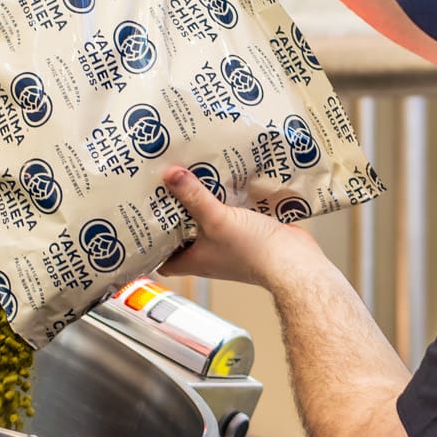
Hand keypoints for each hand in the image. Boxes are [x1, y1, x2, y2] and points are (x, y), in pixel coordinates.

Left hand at [159, 167, 318, 287]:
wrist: (293, 260)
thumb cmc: (252, 252)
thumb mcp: (216, 219)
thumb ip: (194, 196)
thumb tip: (170, 175)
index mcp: (194, 261)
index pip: (163, 259)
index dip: (152, 245)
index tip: (143, 222)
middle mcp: (209, 254)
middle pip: (184, 234)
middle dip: (176, 214)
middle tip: (163, 188)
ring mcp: (229, 244)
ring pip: (208, 222)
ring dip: (201, 204)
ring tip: (189, 177)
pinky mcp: (249, 232)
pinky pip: (232, 214)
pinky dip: (227, 199)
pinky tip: (224, 179)